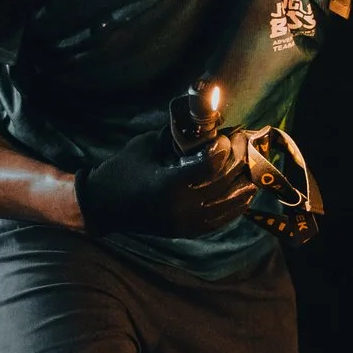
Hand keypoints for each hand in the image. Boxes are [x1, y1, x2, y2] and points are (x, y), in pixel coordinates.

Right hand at [75, 128, 254, 237]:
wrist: (102, 206)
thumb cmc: (122, 171)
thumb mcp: (146, 146)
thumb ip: (176, 136)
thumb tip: (206, 120)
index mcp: (168, 184)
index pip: (211, 165)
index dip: (225, 147)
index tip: (228, 134)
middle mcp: (182, 207)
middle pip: (225, 181)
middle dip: (239, 159)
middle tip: (245, 143)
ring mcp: (187, 223)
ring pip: (230, 203)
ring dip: (244, 182)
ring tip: (251, 164)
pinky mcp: (189, 231)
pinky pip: (223, 219)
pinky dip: (237, 204)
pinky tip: (245, 190)